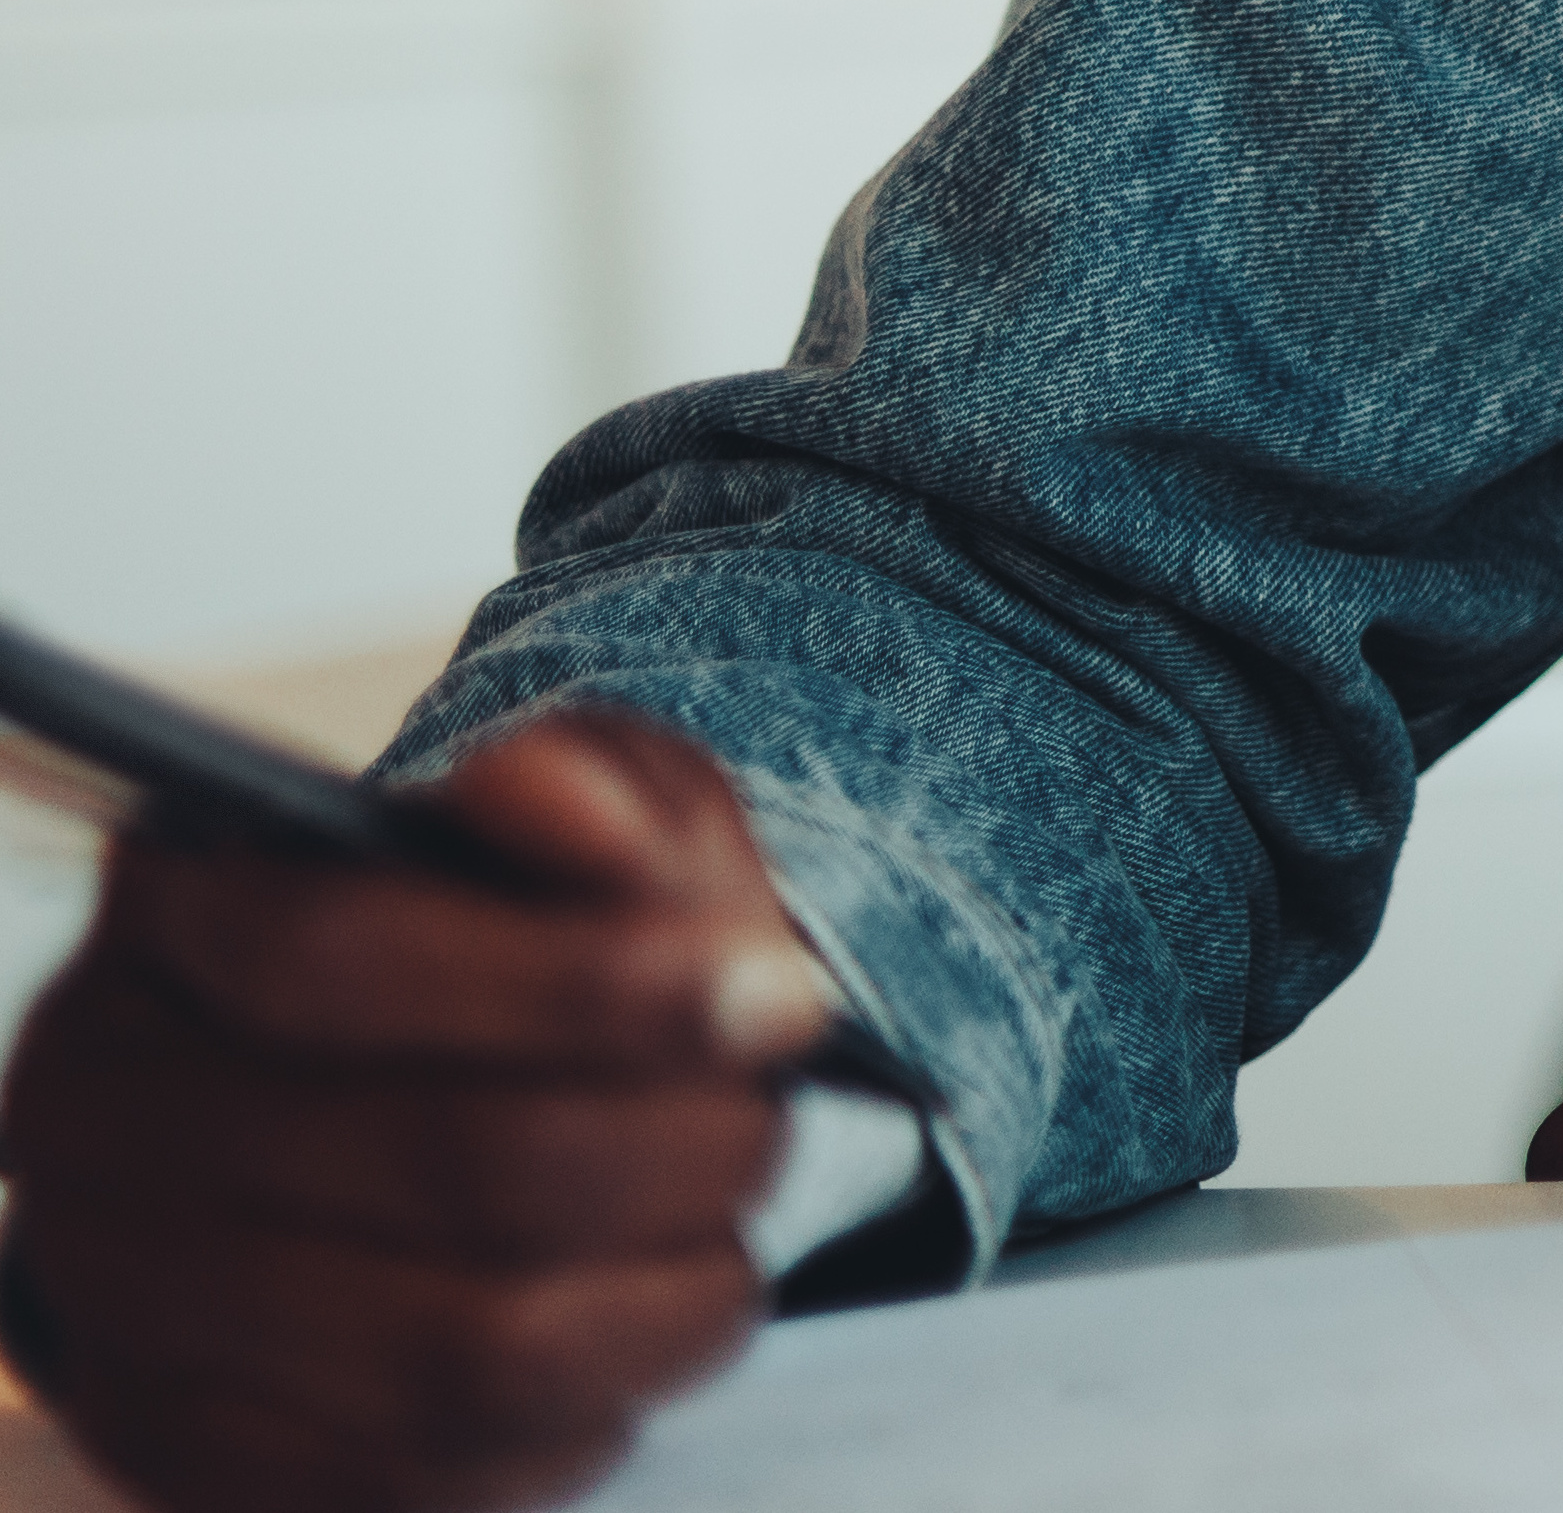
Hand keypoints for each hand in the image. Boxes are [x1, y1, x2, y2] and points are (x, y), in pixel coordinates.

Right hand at [0, 708, 842, 1512]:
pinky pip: (430, 1473)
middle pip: (447, 1163)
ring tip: (731, 1243)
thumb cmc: (475, 916)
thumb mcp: (540, 800)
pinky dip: (581, 1410)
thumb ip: (575, 792)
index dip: (587, 983)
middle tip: (775, 1127)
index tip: (780, 996)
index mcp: (171, 918)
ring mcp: (136, 1311)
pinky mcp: (194, 1457)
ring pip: (459, 1347)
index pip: (350, 956)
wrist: (358, 1084)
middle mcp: (108, 1121)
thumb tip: (601, 835)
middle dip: (675, 1148)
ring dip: (657, 1301)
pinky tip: (631, 1329)